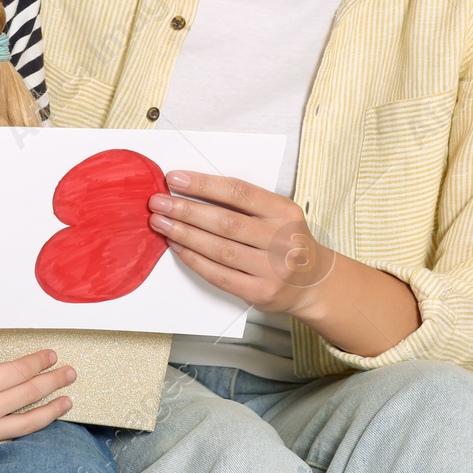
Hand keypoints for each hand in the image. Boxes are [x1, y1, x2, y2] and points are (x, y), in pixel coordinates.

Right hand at [0, 328, 77, 458]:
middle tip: (70, 373)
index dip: (39, 362)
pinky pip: (9, 437)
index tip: (52, 356)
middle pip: (28, 394)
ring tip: (68, 401)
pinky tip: (40, 419)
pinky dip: (27, 428)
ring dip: (51, 411)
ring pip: (27, 423)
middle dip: (53, 382)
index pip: (19, 372)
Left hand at [147, 170, 334, 316]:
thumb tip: (192, 189)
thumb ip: (243, 203)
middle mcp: (282, 239)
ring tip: (161, 222)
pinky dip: (194, 260)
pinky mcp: (260, 293)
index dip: (204, 184)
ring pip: (220, 249)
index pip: (239, 192)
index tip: (175, 179)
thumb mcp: (277, 214)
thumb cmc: (286, 241)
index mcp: (284, 212)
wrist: (313, 281)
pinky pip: (220, 275)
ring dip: (185, 234)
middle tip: (159, 202)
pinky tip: (178, 247)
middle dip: (186, 210)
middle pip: (225, 221)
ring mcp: (273, 269)